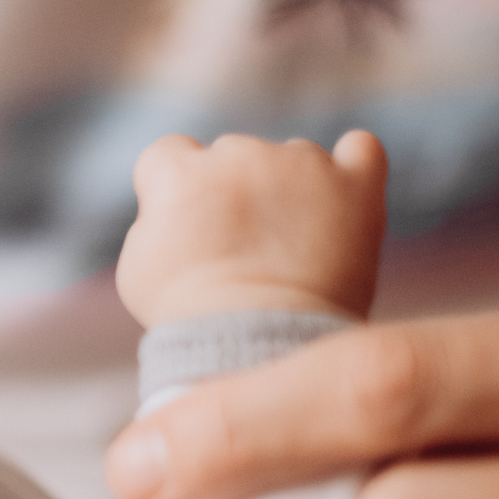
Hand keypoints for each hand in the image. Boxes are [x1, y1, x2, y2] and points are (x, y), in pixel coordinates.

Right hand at [115, 130, 386, 326]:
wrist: (259, 349)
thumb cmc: (191, 319)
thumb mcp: (137, 267)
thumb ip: (154, 218)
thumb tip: (178, 207)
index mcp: (179, 172)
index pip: (170, 154)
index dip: (178, 193)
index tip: (190, 230)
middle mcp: (239, 154)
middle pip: (233, 154)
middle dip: (236, 194)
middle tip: (243, 251)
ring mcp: (300, 165)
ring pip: (291, 158)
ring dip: (289, 191)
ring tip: (290, 251)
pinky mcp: (354, 185)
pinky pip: (362, 150)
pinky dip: (353, 167)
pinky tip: (344, 194)